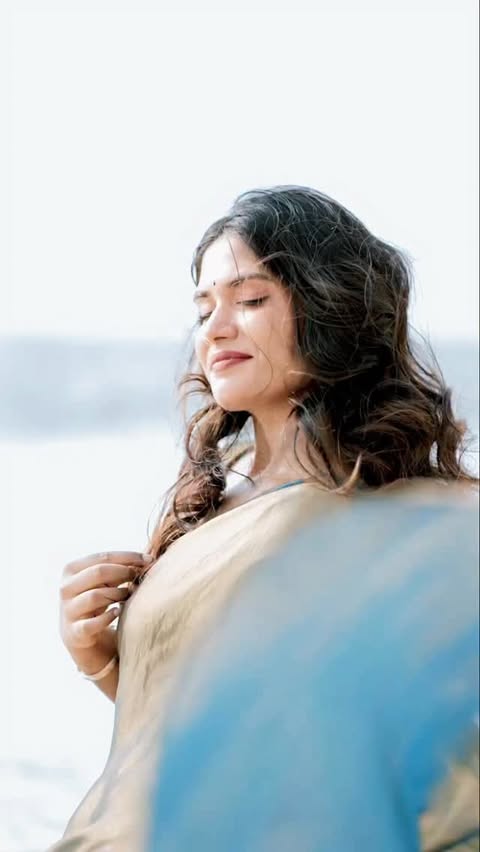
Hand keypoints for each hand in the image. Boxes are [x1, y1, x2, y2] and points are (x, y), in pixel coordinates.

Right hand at [59, 550, 152, 669]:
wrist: (83, 637)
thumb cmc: (99, 601)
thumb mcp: (106, 582)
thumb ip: (120, 569)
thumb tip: (146, 560)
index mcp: (71, 570)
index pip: (102, 557)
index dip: (128, 557)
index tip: (149, 560)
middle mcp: (65, 588)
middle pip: (98, 573)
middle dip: (123, 573)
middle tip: (138, 577)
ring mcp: (68, 611)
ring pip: (95, 596)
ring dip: (117, 594)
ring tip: (128, 594)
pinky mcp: (74, 633)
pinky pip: (91, 624)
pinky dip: (107, 617)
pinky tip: (117, 613)